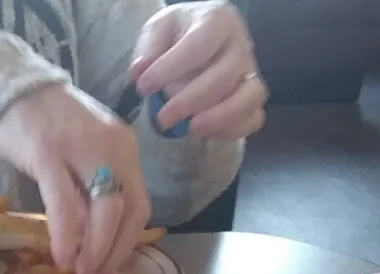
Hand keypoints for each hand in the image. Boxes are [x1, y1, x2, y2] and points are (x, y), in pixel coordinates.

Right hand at [0, 84, 150, 273]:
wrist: (11, 89)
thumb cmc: (45, 126)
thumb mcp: (79, 157)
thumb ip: (88, 192)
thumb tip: (91, 238)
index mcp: (124, 148)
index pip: (140, 204)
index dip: (127, 243)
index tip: (109, 268)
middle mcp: (114, 147)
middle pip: (129, 211)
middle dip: (114, 251)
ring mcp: (83, 150)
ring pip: (105, 209)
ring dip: (95, 249)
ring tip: (79, 273)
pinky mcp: (50, 154)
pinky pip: (65, 205)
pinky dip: (66, 236)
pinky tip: (61, 257)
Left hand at [129, 1, 266, 139]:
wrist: (197, 42)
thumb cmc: (177, 36)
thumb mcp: (159, 30)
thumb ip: (149, 47)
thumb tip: (139, 71)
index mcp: (217, 20)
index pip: (201, 43)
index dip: (172, 67)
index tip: (143, 87)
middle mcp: (240, 44)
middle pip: (225, 76)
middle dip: (190, 101)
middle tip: (162, 119)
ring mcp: (250, 72)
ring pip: (249, 97)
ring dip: (217, 118)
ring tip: (190, 130)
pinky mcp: (251, 97)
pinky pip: (253, 117)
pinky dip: (232, 130)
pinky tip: (205, 134)